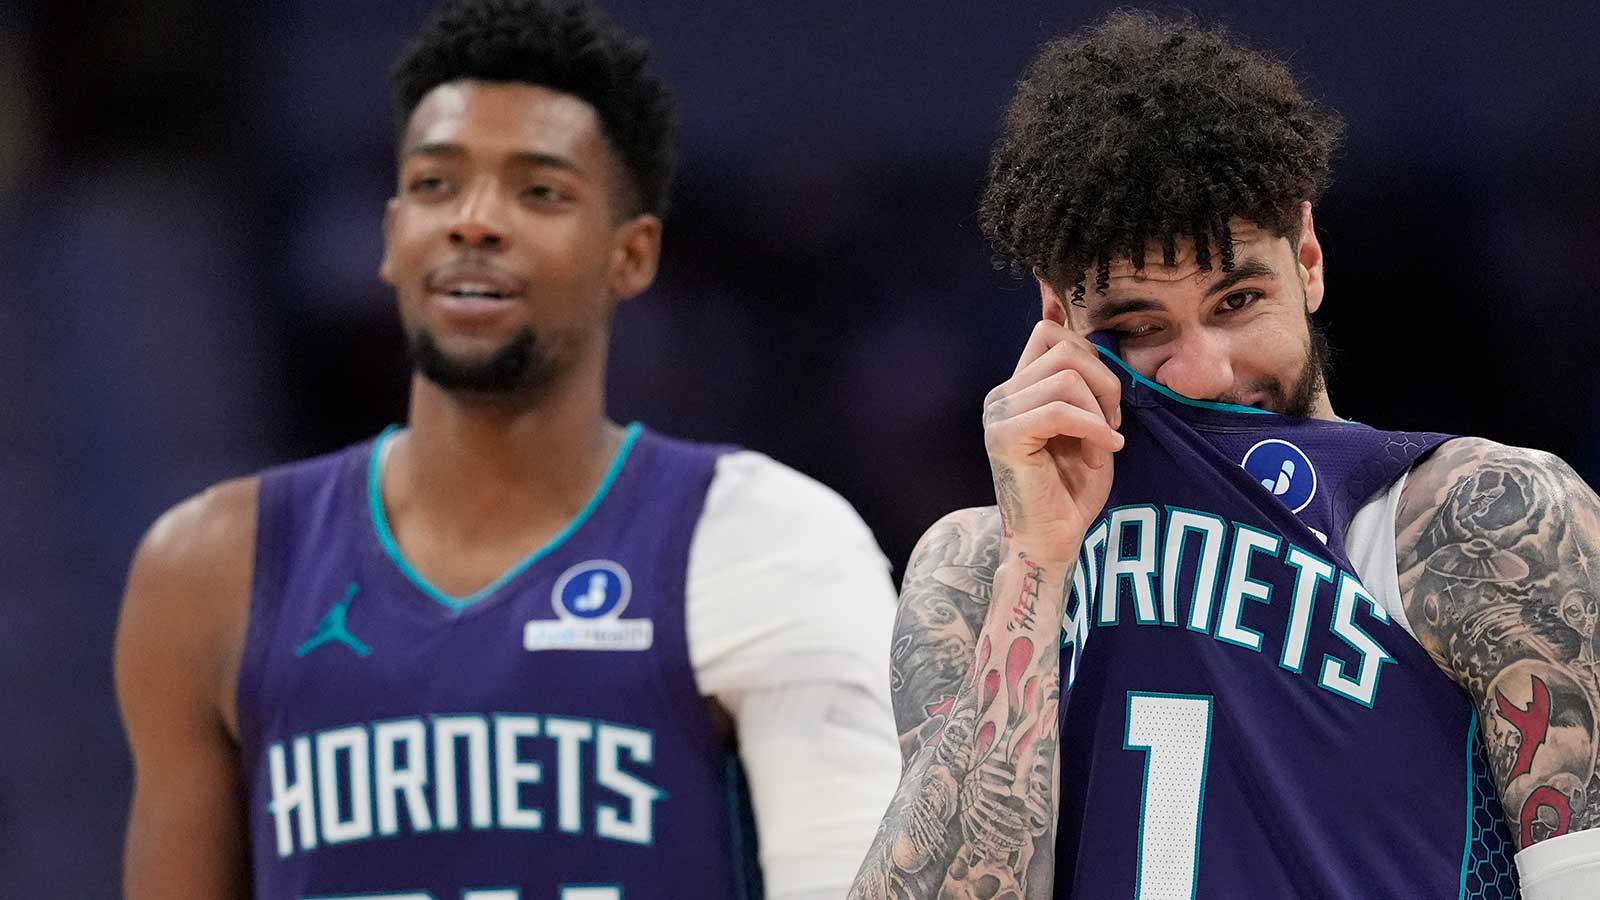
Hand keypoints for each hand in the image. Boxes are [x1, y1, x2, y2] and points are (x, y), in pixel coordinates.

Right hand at [983, 321, 1121, 555]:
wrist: (1053, 540)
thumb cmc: (1072, 489)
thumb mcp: (1088, 425)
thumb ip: (1087, 385)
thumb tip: (1101, 339)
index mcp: (1018, 388)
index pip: (1047, 331)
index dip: (1086, 346)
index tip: (1106, 396)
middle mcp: (1002, 395)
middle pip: (1064, 347)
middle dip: (1104, 381)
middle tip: (1112, 424)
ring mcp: (999, 414)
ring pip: (1067, 377)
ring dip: (1099, 412)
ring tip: (1103, 445)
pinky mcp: (1006, 436)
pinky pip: (1061, 410)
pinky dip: (1093, 429)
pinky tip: (1101, 454)